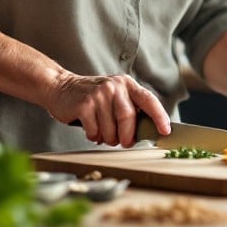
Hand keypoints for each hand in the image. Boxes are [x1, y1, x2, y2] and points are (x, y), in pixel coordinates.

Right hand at [47, 72, 170, 147]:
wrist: (61, 87)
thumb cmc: (92, 98)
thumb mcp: (114, 96)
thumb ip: (130, 109)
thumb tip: (149, 132)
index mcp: (126, 84)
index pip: (148, 99)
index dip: (159, 116)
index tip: (165, 131)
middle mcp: (114, 86)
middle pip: (129, 119)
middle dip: (127, 136)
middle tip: (123, 142)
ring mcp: (98, 94)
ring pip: (111, 130)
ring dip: (107, 138)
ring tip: (102, 131)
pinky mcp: (84, 105)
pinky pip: (95, 132)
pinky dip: (93, 136)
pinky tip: (89, 128)